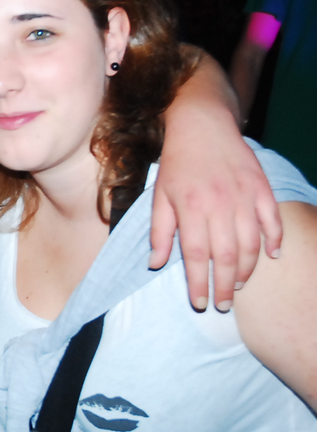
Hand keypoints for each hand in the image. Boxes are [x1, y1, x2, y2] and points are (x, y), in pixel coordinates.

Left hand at [150, 103, 281, 312]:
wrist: (202, 125)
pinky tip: (271, 257)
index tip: (200, 303)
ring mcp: (244, 197)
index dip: (198, 283)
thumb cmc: (176, 164)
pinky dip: (274, 240)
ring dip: (246, 269)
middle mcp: (219, 206)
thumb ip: (159, 232)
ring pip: (250, 244)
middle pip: (225, 257)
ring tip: (238, 286)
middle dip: (224, 286)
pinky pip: (272, 221)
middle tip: (222, 306)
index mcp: (190, 209)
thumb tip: (156, 265)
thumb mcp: (159, 196)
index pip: (195, 256)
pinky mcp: (261, 188)